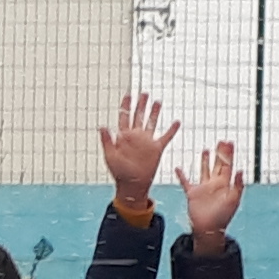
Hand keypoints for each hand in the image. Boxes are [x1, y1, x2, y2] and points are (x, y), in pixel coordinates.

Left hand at [99, 91, 174, 206]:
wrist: (132, 185)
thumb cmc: (119, 172)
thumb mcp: (110, 156)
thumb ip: (107, 141)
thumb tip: (102, 126)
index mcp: (124, 136)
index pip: (125, 116)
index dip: (126, 105)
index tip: (128, 94)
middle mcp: (136, 136)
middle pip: (139, 116)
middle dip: (141, 104)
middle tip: (144, 93)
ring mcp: (147, 142)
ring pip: (152, 122)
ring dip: (154, 112)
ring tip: (157, 101)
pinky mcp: (156, 149)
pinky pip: (166, 137)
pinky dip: (172, 130)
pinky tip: (176, 122)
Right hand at [180, 140, 243, 248]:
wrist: (209, 229)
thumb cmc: (223, 216)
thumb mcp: (233, 200)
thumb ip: (238, 185)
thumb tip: (240, 170)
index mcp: (225, 184)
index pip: (228, 165)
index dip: (229, 154)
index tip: (229, 142)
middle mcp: (214, 184)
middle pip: (218, 165)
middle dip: (220, 153)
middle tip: (221, 141)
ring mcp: (203, 188)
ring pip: (204, 171)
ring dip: (205, 161)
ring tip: (206, 150)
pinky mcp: (192, 194)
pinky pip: (185, 182)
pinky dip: (181, 176)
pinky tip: (178, 168)